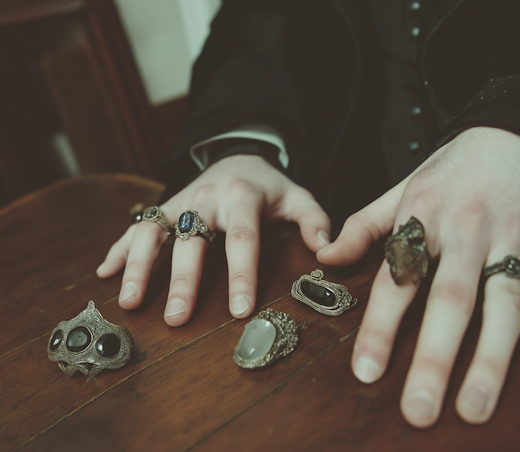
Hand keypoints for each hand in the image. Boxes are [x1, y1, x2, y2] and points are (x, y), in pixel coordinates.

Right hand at [97, 155, 330, 325]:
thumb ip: (315, 222)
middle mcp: (206, 198)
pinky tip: (105, 273)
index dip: (240, 274)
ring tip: (131, 302)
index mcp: (243, 197)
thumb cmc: (269, 186)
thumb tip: (326, 253)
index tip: (238, 309)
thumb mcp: (298, 197)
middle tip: (177, 318)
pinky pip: (137, 226)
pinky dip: (119, 249)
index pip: (243, 239)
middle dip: (183, 280)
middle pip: (191, 239)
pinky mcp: (164, 207)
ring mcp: (180, 201)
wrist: (238, 157)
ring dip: (139, 266)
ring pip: (153, 230)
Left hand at [317, 127, 519, 426]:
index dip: (380, 325)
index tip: (367, 371)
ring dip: (492, 359)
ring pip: (504, 303)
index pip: (397, 278)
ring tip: (475, 406)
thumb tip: (324, 256)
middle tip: (419, 407)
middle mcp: (468, 232)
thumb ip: (362, 226)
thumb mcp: (399, 190)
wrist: (511, 135)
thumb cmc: (449, 171)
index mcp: (424, 217)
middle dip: (435, 357)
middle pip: (452, 299)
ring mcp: (512, 241)